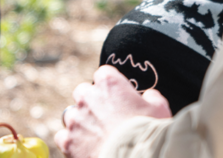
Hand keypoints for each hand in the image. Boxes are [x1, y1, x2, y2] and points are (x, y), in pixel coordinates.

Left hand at [54, 65, 171, 157]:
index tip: (116, 95)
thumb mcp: (160, 109)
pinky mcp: (68, 141)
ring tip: (95, 135)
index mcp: (109, 83)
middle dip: (92, 102)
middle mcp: (88, 97)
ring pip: (70, 114)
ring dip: (80, 121)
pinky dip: (71, 141)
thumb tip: (148, 96)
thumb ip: (151, 98)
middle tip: (106, 117)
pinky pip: (62, 136)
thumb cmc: (150, 133)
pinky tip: (84, 147)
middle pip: (83, 92)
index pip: (103, 74)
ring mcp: (75, 119)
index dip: (110, 86)